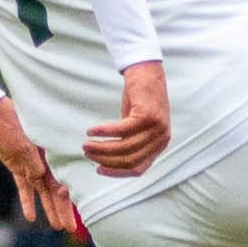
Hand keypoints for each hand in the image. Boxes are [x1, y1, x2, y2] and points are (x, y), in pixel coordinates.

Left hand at [0, 99, 78, 234]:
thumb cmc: (7, 120)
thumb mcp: (21, 140)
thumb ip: (31, 160)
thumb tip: (41, 179)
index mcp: (51, 150)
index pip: (65, 176)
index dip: (72, 194)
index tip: (80, 210)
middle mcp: (44, 158)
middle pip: (56, 188)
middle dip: (63, 208)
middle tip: (70, 229)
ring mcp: (29, 163)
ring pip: (42, 191)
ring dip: (48, 208)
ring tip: (56, 226)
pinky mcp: (16, 166)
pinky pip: (23, 188)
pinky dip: (27, 201)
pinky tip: (30, 217)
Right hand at [84, 60, 169, 177]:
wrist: (147, 73)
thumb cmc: (139, 100)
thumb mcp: (136, 127)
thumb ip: (128, 143)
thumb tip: (107, 160)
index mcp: (159, 146)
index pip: (138, 169)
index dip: (116, 172)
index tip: (98, 170)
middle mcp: (161, 140)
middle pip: (129, 159)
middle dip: (105, 159)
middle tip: (87, 153)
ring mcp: (156, 128)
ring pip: (124, 146)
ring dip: (101, 147)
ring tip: (86, 144)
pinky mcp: (147, 116)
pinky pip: (121, 130)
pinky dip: (103, 132)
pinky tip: (91, 131)